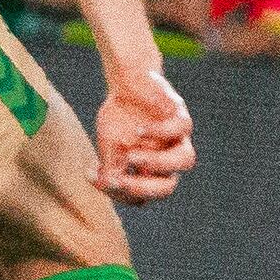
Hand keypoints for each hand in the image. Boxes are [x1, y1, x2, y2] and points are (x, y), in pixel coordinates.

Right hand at [90, 68, 193, 201]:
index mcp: (151, 172)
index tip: (94, 176)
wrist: (130, 83)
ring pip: (186, 160)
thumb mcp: (109, 144)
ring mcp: (178, 137)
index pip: (142, 196)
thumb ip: (110, 165)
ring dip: (158, 163)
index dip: (119, 193)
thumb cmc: (120, 118)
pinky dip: (160, 132)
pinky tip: (138, 131)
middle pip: (168, 187)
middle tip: (120, 179)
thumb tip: (106, 184)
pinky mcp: (180, 113)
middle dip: (143, 187)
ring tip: (132, 156)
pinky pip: (181, 127)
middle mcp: (168, 158)